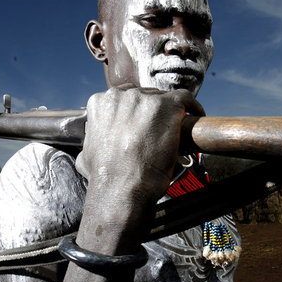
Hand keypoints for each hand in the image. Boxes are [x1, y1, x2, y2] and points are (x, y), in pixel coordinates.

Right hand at [76, 85, 203, 206]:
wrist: (122, 187)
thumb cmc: (105, 176)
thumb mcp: (85, 156)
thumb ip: (90, 144)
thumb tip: (89, 152)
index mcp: (101, 103)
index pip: (124, 99)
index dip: (135, 112)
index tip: (143, 123)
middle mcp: (122, 95)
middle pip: (144, 97)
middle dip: (152, 112)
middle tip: (159, 131)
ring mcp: (146, 98)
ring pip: (163, 98)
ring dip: (170, 113)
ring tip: (176, 130)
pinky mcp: (168, 106)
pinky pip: (186, 98)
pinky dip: (192, 106)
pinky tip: (196, 115)